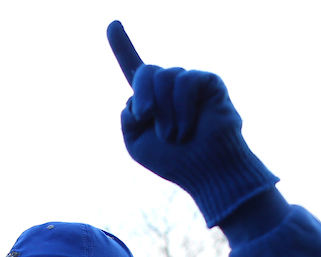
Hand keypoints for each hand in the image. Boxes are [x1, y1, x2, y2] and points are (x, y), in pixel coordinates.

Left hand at [107, 21, 276, 226]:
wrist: (207, 170)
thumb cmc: (174, 162)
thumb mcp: (136, 145)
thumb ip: (127, 120)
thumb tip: (134, 97)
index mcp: (150, 100)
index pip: (133, 68)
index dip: (121, 46)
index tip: (112, 23)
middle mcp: (169, 88)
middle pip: (146, 71)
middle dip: (142, 95)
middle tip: (146, 117)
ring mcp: (189, 83)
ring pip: (164, 76)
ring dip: (165, 112)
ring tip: (175, 135)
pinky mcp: (208, 81)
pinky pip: (186, 82)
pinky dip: (181, 108)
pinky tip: (187, 129)